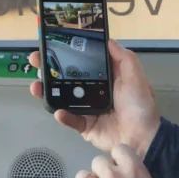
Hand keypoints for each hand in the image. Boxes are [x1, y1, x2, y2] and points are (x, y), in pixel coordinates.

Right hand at [29, 40, 160, 157]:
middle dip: (49, 69)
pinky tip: (58, 111)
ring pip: (62, 98)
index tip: (52, 44)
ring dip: (47, 91)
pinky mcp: (84, 126)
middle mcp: (92, 91)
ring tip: (36, 86)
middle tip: (35, 60)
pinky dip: (63, 116)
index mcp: (103, 77)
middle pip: (66, 78)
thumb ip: (122, 57)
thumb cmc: (140, 104)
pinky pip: (70, 119)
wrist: (143, 137)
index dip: (67, 53)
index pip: (81, 62)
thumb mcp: (134, 75)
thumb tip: (107, 40)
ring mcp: (86, 109)